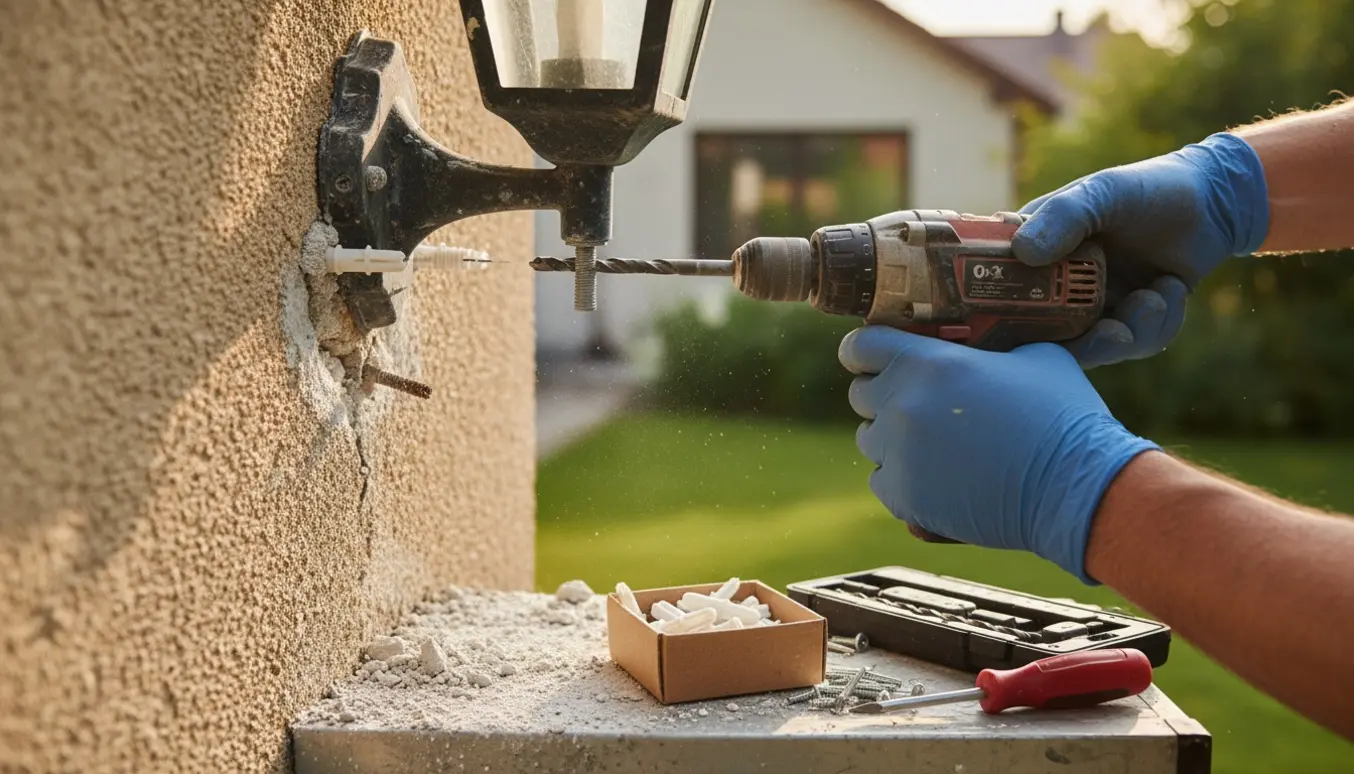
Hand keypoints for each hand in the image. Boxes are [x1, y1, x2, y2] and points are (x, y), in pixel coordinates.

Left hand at [840, 325, 1158, 582]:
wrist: (1076, 487)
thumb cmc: (1064, 417)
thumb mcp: (1035, 358)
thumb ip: (991, 348)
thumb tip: (981, 347)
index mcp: (928, 363)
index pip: (859, 346)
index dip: (863, 352)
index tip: (871, 359)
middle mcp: (903, 404)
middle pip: (861, 394)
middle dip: (884, 396)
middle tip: (919, 405)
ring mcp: (899, 453)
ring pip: (870, 439)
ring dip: (892, 440)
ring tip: (934, 445)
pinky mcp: (904, 496)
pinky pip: (881, 481)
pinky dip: (902, 480)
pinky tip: (935, 478)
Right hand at [1013, 133, 1269, 367]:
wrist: (1214, 203)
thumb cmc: (1149, 187)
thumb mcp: (1102, 192)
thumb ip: (1063, 216)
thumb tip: (1023, 253)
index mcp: (1034, 251)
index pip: (995, 291)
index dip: (996, 319)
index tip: (1020, 338)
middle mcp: (1056, 286)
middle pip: (1044, 337)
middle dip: (1084, 345)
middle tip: (1113, 334)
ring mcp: (1091, 307)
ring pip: (1094, 349)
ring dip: (1131, 332)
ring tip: (1156, 298)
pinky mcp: (1127, 321)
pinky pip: (1135, 345)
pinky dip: (1159, 325)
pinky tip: (1172, 290)